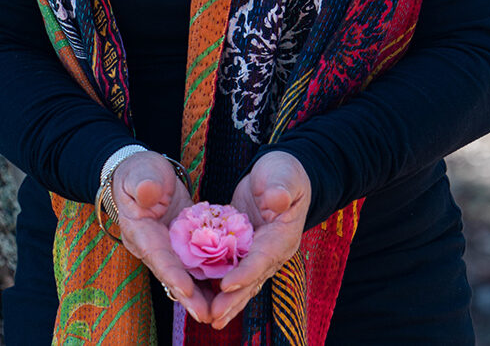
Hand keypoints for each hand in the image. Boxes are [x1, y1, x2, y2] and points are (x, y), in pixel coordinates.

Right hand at [112, 151, 210, 323]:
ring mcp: (167, 246)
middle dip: (189, 295)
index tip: (187, 290)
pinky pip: (195, 262)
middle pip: (172, 274)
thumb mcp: (140, 172)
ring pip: (185, 273)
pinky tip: (226, 287)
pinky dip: (208, 274)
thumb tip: (148, 193)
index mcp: (140, 231)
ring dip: (201, 293)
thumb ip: (144, 183)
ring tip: (219, 311)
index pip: (157, 255)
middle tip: (208, 314)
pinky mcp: (180, 243)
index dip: (172, 274)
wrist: (144, 173)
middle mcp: (152, 245)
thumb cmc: (139, 170)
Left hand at [210, 151, 310, 329]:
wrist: (280, 175)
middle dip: (234, 298)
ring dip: (227, 300)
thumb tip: (277, 199)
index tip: (226, 285)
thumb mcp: (283, 173)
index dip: (246, 272)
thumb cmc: (283, 171)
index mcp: (283, 233)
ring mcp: (260, 252)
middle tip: (214, 316)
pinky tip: (205, 300)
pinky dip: (221, 286)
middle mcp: (273, 249)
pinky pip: (234, 270)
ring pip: (243, 281)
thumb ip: (281, 187)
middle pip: (252, 278)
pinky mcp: (247, 250)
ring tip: (210, 318)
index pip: (263, 257)